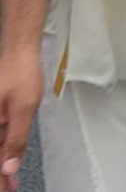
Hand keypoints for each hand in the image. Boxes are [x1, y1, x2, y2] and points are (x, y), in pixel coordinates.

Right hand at [0, 49, 42, 191]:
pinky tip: (9, 157)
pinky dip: (4, 147)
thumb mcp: (23, 109)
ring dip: (2, 162)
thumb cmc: (19, 70)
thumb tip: (9, 167)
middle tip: (8, 187)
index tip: (5, 188)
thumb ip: (15, 140)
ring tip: (9, 180)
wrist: (19, 47)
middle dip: (0, 172)